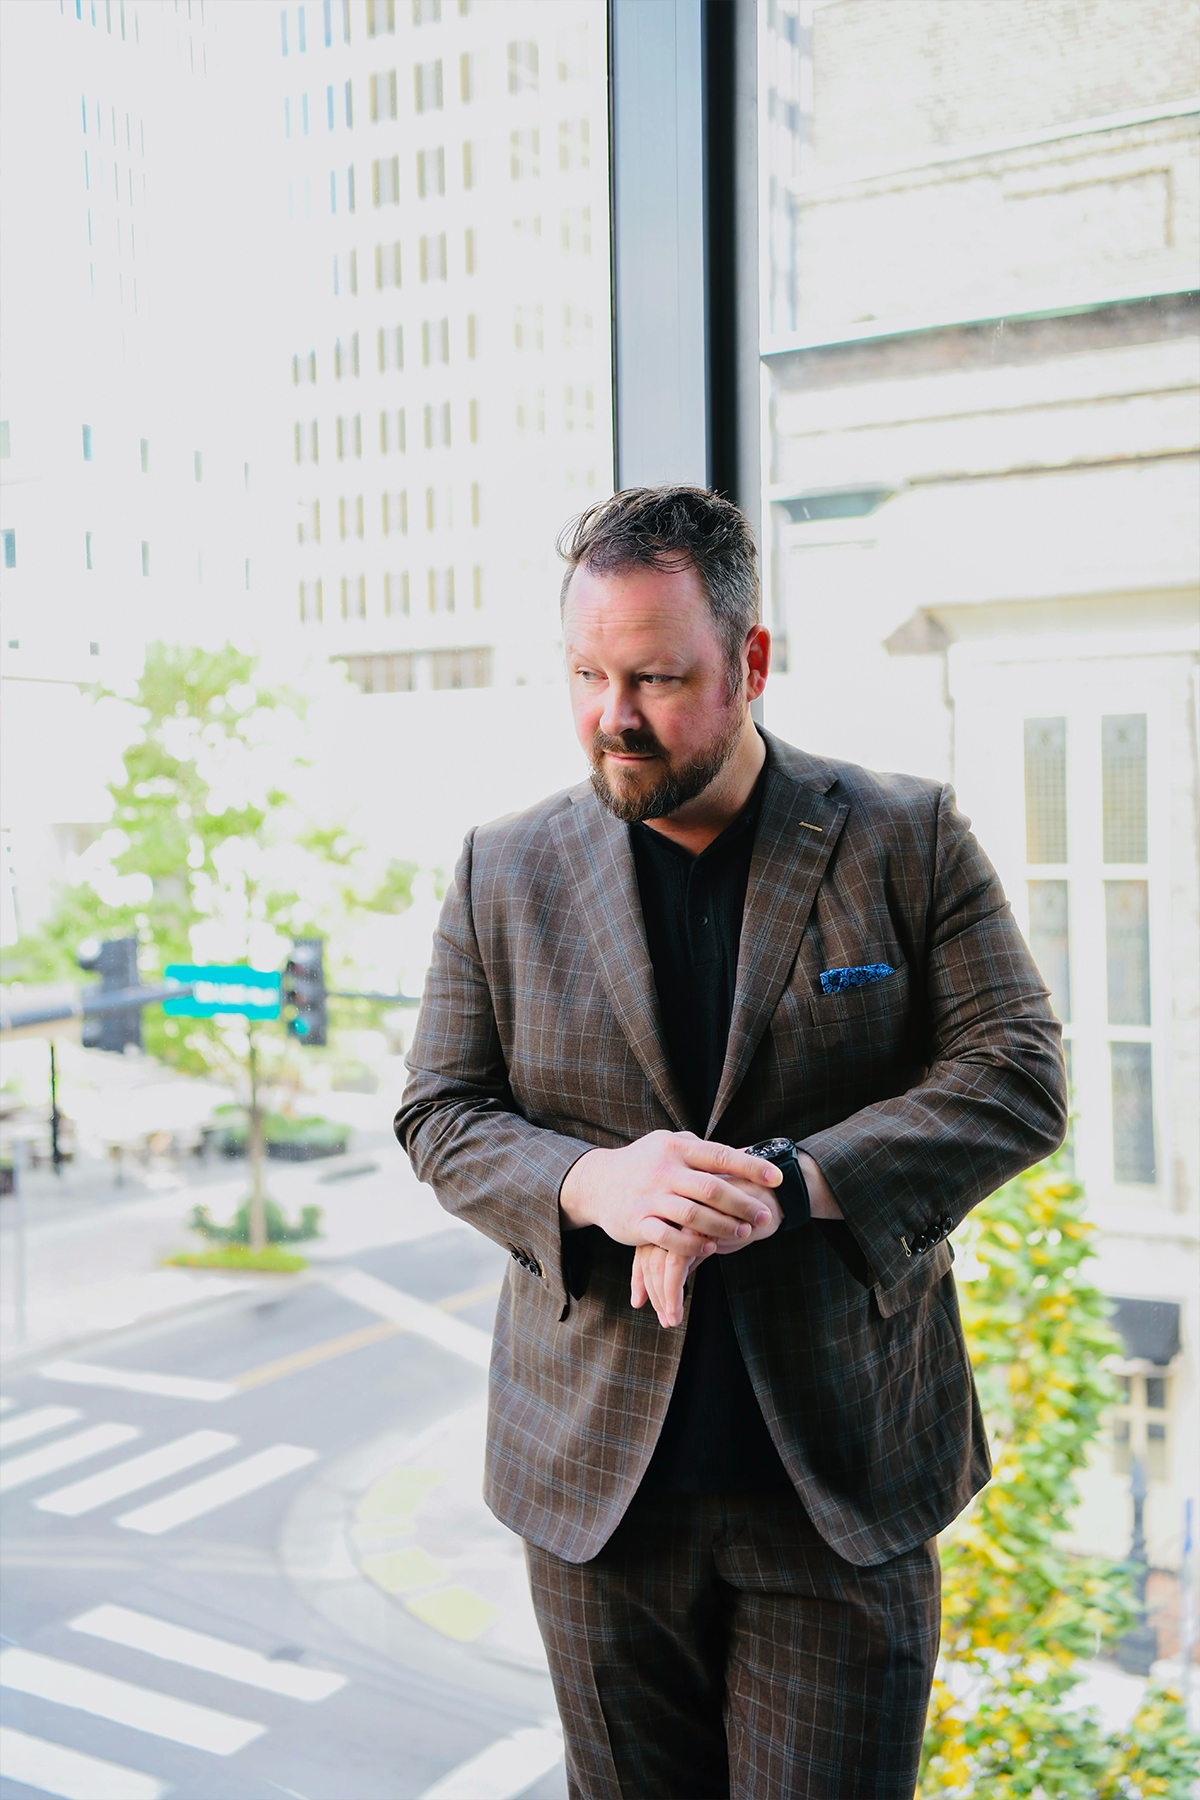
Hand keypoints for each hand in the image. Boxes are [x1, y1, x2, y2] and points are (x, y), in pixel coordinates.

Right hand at [560, 1130, 781, 1259]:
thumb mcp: (669, 1146)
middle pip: (712, 1188)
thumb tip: (745, 1151)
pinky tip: (711, 1247)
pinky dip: (693, 1244)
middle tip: (765, 1216)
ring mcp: (650, 1196)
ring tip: (744, 1233)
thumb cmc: (644, 1163)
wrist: (596, 1182)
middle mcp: (664, 1169)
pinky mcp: (637, 1221)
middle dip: (743, 1204)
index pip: (720, 1155)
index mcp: (676, 1147)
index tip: (777, 1178)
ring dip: (724, 1226)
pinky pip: (670, 1237)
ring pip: (693, 1214)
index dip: (751, 1167)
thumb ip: (702, 1150)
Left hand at [630, 1179, 782, 1325]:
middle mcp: (668, 1213)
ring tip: (671, 1321)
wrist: (768, 1199)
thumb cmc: (738, 1216)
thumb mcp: (707, 1235)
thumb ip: (687, 1250)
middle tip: (664, 1318)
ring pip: (657, 1264)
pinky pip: (676, 1266)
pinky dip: (672, 1293)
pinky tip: (677, 1311)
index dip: (639, 1277)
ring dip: (662, 1298)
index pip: (643, 1247)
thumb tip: (667, 1281)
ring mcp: (679, 1219)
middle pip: (647, 1257)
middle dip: (652, 1292)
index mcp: (667, 1211)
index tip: (639, 1301)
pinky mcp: (696, 1229)